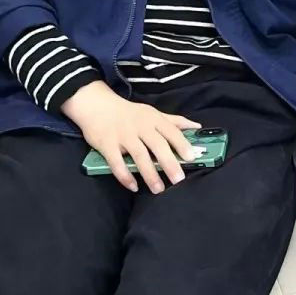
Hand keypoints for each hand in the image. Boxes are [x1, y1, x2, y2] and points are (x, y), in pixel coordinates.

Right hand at [62, 81, 200, 193]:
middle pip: (157, 145)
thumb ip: (174, 121)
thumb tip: (197, 126)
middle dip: (169, 162)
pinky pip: (116, 162)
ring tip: (159, 189)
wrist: (97, 105)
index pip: (171, 131)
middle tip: (179, 179)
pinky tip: (133, 186)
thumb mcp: (152, 113)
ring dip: (149, 173)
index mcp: (152, 118)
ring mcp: (123, 135)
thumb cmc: (130, 113)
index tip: (192, 157)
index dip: (182, 143)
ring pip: (139, 155)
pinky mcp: (107, 144)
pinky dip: (125, 175)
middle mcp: (140, 126)